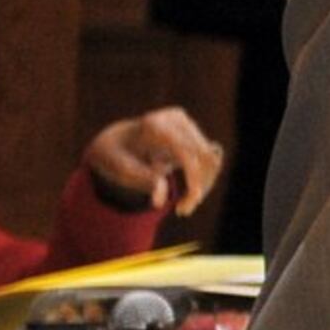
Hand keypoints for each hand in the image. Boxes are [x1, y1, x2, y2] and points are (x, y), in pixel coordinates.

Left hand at [86, 108, 223, 217]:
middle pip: (204, 157)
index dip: (193, 181)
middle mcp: (177, 119)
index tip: (183, 208)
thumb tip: (160, 201)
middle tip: (183, 210)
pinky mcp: (196, 133)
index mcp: (156, 124)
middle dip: (198, 187)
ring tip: (183, 204)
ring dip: (204, 185)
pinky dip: (204, 179)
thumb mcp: (121, 170)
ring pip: (212, 160)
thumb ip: (142, 181)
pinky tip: (189, 191)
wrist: (118, 141)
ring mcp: (189, 124)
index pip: (188, 154)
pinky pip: (210, 160)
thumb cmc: (117, 157)